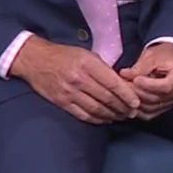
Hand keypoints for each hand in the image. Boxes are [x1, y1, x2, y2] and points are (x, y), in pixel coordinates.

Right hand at [9, 36, 140, 124]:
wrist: (36, 60)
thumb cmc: (64, 55)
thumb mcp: (85, 54)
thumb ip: (102, 67)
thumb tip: (121, 83)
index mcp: (87, 64)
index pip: (112, 83)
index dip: (127, 94)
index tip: (136, 102)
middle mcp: (79, 79)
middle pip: (106, 98)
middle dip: (123, 107)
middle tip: (132, 112)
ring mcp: (70, 92)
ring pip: (96, 109)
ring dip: (112, 115)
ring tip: (121, 116)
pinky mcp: (62, 102)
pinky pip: (83, 115)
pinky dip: (97, 119)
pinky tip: (105, 119)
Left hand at [119, 43, 172, 120]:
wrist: (171, 58)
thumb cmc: (164, 54)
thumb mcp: (152, 56)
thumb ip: (139, 67)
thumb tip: (124, 75)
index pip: (165, 86)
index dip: (148, 85)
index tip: (135, 79)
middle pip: (156, 98)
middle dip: (137, 92)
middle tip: (123, 85)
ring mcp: (172, 101)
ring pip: (151, 108)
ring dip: (135, 101)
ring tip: (124, 91)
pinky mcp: (165, 106)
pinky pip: (150, 114)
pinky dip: (138, 110)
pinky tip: (128, 101)